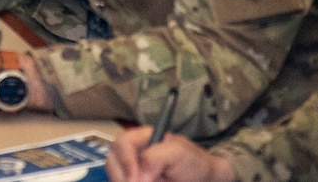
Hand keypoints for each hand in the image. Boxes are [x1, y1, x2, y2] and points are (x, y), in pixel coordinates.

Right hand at [108, 128, 235, 181]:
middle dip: (122, 177)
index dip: (125, 162)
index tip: (135, 180)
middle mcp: (132, 154)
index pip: (121, 145)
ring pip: (116, 177)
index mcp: (140, 139)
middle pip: (112, 162)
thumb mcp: (179, 153)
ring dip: (125, 181)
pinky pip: (122, 181)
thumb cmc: (194, 163)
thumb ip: (157, 157)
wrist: (205, 179)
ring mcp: (132, 170)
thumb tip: (141, 176)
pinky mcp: (134, 179)